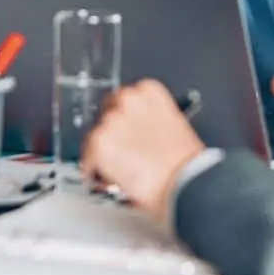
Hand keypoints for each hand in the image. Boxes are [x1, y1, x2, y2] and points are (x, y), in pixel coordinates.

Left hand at [81, 79, 207, 220]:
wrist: (185, 182)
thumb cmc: (186, 163)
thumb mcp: (174, 129)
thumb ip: (152, 124)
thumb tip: (139, 135)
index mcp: (150, 92)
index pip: (127, 97)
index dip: (126, 118)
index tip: (127, 130)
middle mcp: (129, 100)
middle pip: (107, 112)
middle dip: (113, 132)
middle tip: (121, 151)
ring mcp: (112, 121)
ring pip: (96, 135)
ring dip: (104, 151)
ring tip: (117, 168)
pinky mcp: (99, 143)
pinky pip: (87, 157)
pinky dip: (93, 169)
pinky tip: (107, 177)